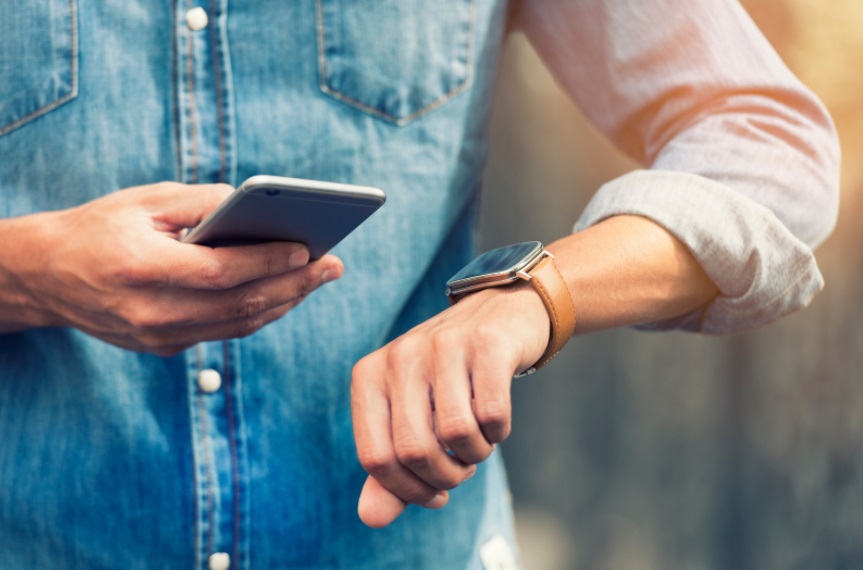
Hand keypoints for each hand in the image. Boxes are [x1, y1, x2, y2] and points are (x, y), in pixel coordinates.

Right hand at [0, 182, 341, 353]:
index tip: (309, 249)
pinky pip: (223, 333)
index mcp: (141, 269)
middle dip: (294, 285)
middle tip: (334, 265)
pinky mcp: (162, 348)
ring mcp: (156, 337)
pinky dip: (259, 314)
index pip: (220, 272)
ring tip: (318, 278)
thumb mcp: (143, 201)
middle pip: (239, 306)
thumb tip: (259, 206)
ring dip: (285, 302)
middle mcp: (150, 312)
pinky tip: (285, 293)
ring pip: (237, 325)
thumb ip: (202, 203)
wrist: (46, 277)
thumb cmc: (97, 228)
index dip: (268, 262)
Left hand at [351, 283, 549, 526]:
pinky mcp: (486, 344)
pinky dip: (499, 431)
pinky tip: (496, 421)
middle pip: (413, 450)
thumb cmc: (449, 377)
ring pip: (456, 434)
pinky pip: (492, 414)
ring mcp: (443, 345)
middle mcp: (400, 355)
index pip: (374, 458)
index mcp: (369, 375)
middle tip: (461, 468)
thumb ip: (390, 468)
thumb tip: (371, 518)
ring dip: (475, 454)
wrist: (500, 314)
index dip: (407, 490)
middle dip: (444, 476)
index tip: (434, 494)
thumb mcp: (411, 416)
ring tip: (478, 442)